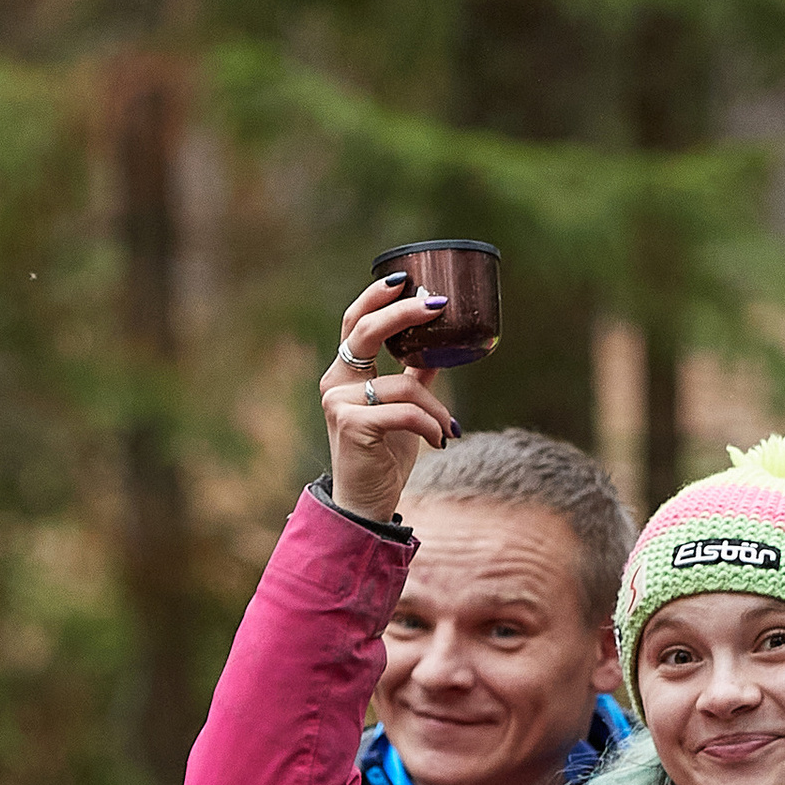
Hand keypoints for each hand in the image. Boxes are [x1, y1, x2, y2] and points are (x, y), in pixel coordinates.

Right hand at [320, 274, 457, 524]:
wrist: (366, 505)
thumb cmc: (383, 457)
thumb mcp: (403, 411)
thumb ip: (414, 379)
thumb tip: (440, 350)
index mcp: (343, 374)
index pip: (353, 322)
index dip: (377, 297)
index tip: (407, 280)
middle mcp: (335, 383)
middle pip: (365, 330)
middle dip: (404, 313)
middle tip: (436, 304)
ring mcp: (340, 404)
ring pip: (402, 385)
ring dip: (436, 408)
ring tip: (448, 429)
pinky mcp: (352, 426)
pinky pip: (405, 412)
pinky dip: (430, 425)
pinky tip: (440, 441)